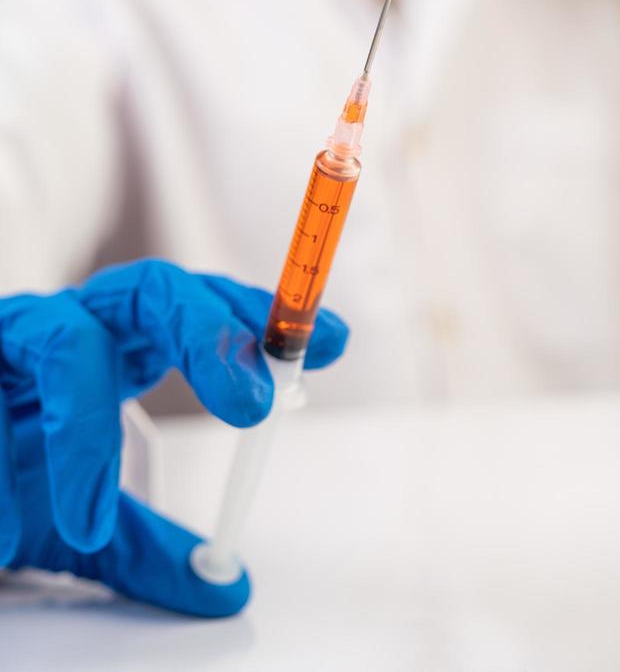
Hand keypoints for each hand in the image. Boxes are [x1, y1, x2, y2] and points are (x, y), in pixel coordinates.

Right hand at [0, 259, 347, 616]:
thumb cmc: (13, 482)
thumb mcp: (89, 526)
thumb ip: (150, 548)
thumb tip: (225, 585)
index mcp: (121, 347)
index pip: (202, 309)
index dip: (262, 318)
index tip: (330, 339)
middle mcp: (77, 328)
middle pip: (153, 292)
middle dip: (207, 333)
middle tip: (250, 402)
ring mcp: (18, 338)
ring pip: (69, 340)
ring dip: (87, 430)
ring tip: (90, 520)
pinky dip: (7, 469)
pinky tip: (9, 533)